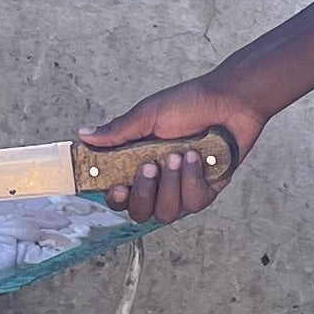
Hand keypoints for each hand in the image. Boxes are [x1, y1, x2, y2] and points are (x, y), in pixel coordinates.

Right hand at [77, 75, 269, 223]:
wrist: (230, 101)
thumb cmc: (190, 103)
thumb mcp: (147, 115)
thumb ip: (117, 132)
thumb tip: (84, 134)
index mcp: (139, 162)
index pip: (119, 194)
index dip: (116, 197)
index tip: (117, 187)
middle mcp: (159, 179)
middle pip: (139, 211)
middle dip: (144, 192)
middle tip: (151, 166)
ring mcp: (182, 187)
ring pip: (166, 212)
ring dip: (171, 184)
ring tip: (180, 155)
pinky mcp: (206, 190)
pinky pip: (193, 202)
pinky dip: (193, 179)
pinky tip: (198, 158)